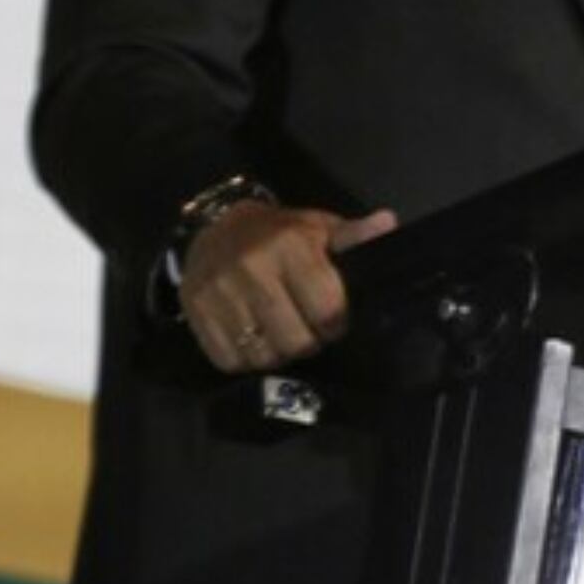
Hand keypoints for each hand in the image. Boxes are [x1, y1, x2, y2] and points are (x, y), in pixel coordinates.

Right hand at [178, 204, 398, 374]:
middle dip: (311, 344)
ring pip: (262, 355)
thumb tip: (387, 223)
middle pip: (295, 339)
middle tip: (311, 333)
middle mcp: (252, 268)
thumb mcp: (318, 227)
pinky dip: (247, 360)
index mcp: (289, 245)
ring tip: (285, 338)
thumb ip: (354, 234)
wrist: (214, 228)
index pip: (326, 308)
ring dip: (280, 355)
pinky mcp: (195, 311)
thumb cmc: (279, 233)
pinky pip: (228, 360)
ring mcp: (219, 292)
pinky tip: (256, 341)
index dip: (338, 324)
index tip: (336, 322)